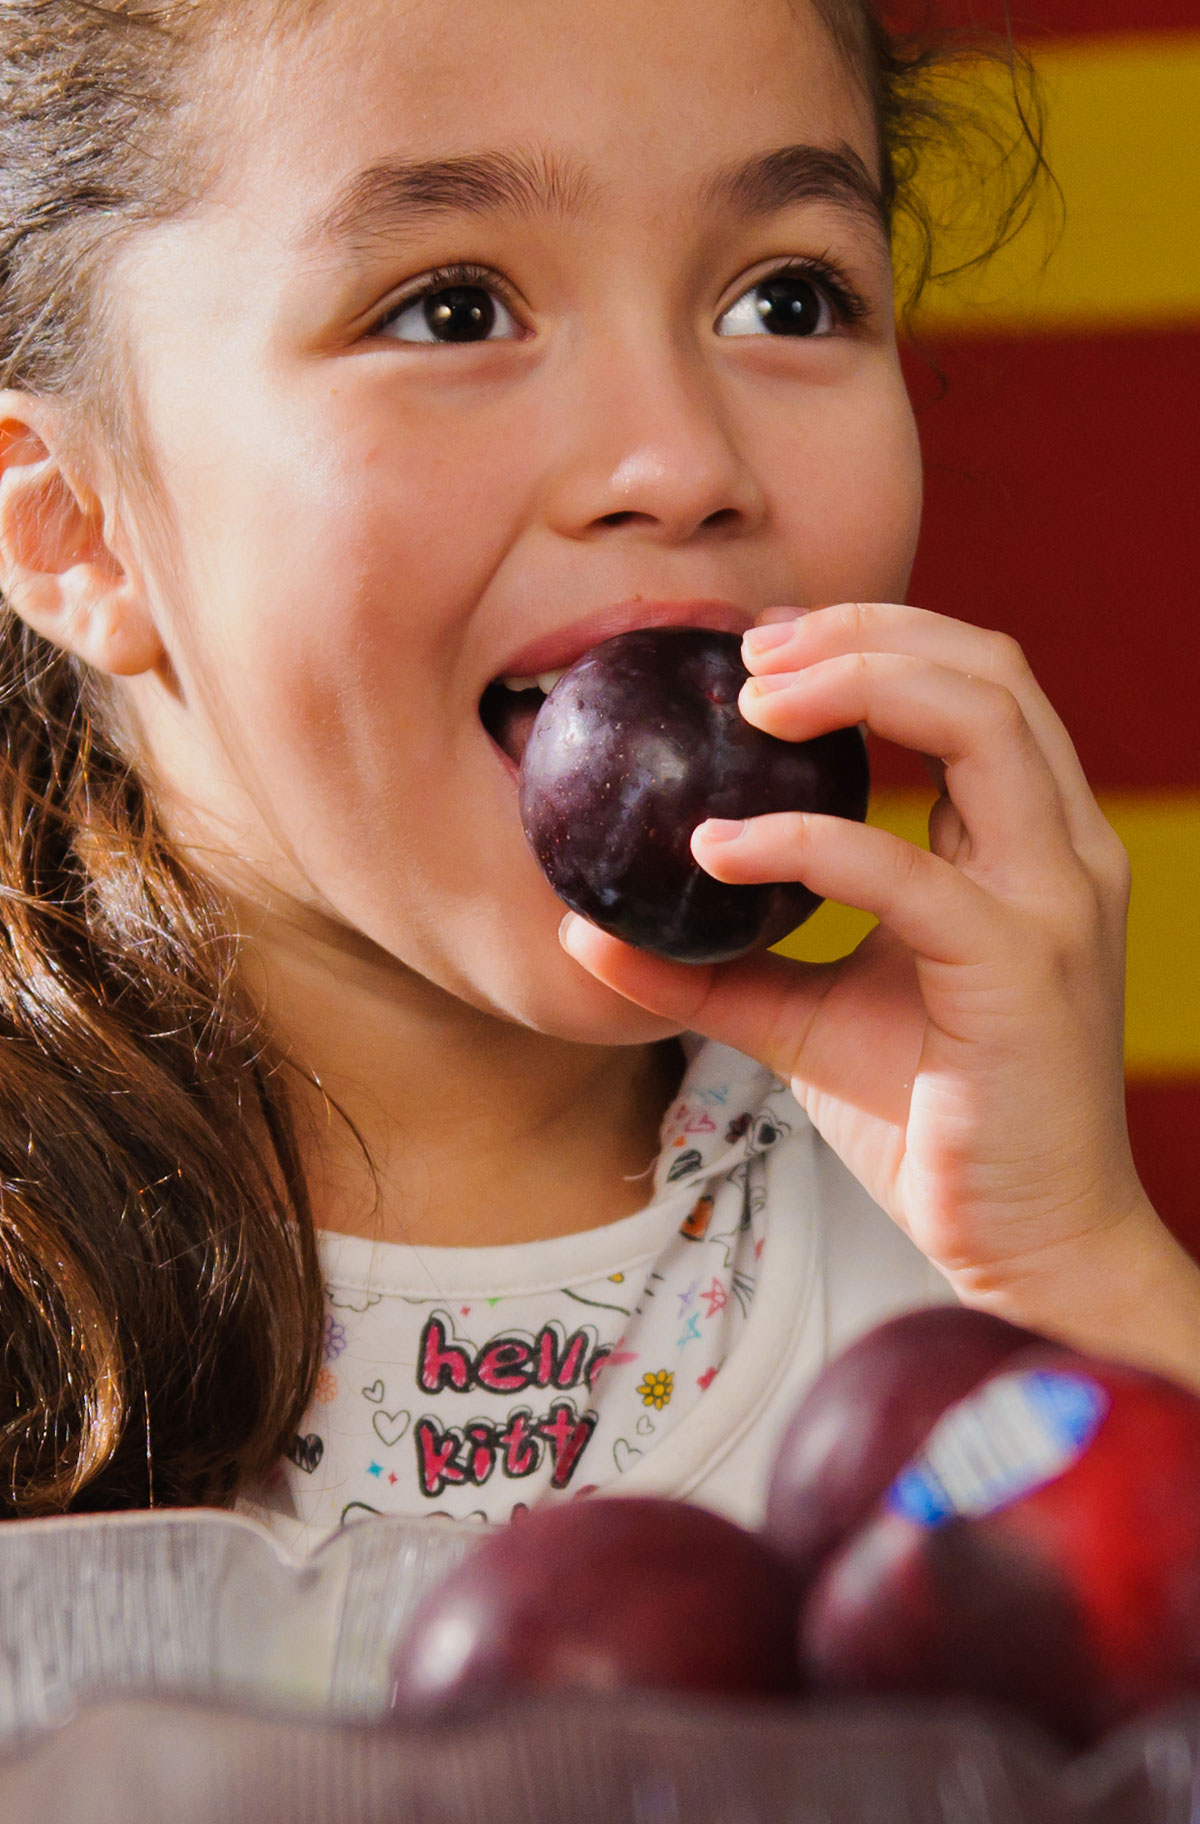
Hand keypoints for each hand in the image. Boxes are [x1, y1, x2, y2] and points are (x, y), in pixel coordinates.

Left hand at [561, 602, 1199, 1368]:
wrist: (1031, 1243)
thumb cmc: (934, 1121)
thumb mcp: (809, 1018)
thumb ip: (716, 966)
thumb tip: (587, 933)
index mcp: (1027, 847)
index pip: (974, 687)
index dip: (873, 639)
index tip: (760, 650)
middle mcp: (1062, 853)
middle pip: (988, 668)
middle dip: (862, 633)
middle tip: (745, 651)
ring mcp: (1054, 904)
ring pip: (981, 722)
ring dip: (856, 684)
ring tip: (748, 704)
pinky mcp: (1021, 970)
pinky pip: (908, 871)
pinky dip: (804, 842)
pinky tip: (716, 847)